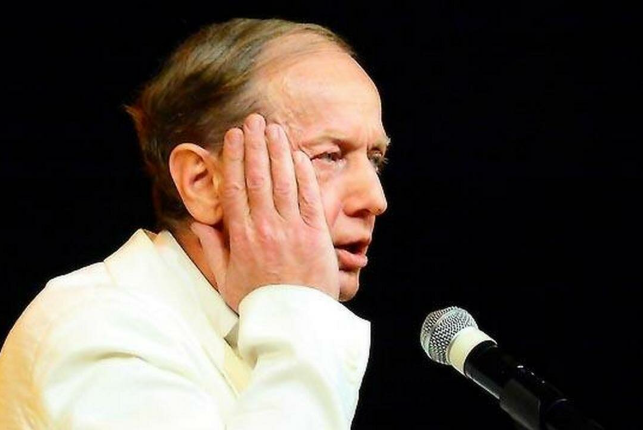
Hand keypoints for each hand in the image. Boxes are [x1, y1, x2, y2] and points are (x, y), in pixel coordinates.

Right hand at [191, 113, 338, 311]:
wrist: (295, 321)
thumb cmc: (259, 302)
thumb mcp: (226, 279)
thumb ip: (212, 249)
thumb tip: (196, 224)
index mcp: (241, 237)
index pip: (235, 188)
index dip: (233, 158)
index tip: (232, 137)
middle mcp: (265, 227)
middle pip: (258, 177)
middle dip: (255, 145)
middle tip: (253, 120)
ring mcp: (292, 228)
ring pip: (283, 181)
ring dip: (278, 151)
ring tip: (274, 127)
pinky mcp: (315, 233)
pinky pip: (308, 196)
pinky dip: (303, 173)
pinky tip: (297, 154)